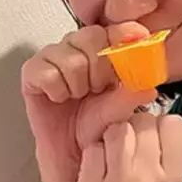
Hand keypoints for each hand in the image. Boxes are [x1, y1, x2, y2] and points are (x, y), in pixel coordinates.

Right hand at [21, 22, 155, 175]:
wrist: (71, 151)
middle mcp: (76, 49)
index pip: (113, 30)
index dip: (124, 33)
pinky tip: (59, 98)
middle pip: (90, 37)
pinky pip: (47, 72)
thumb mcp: (118, 112)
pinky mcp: (32, 72)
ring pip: (69, 57)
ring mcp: (53, 58)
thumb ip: (131, 96)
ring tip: (77, 95)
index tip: (138, 38)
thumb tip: (149, 86)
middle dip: (99, 67)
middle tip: (97, 88)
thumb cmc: (93, 127)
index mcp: (101, 52)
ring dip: (77, 83)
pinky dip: (57, 89)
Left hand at [76, 111, 181, 181]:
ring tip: (117, 162)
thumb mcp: (168, 164)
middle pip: (143, 122)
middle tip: (134, 158)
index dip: (161, 130)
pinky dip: (95, 155)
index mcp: (179, 177)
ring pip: (118, 130)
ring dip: (114, 139)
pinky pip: (94, 148)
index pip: (173, 123)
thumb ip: (166, 132)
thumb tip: (145, 88)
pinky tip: (101, 172)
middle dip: (136, 131)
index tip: (156, 149)